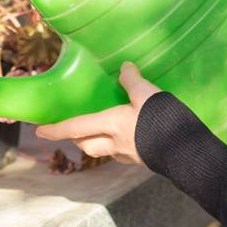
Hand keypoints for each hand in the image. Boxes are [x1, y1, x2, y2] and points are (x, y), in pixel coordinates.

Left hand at [37, 63, 158, 165]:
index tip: (39, 131)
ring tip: (97, 132)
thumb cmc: (163, 120)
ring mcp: (129, 154)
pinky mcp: (143, 159)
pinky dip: (116, 145)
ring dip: (95, 143)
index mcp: (111, 124)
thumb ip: (133, 81)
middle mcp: (116, 143)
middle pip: (87, 144)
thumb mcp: (147, 94)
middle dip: (76, 138)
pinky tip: (126, 137)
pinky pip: (121, 153)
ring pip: (103, 151)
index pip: (76, 127)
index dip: (56, 129)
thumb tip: (124, 67)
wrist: (187, 151)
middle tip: (71, 130)